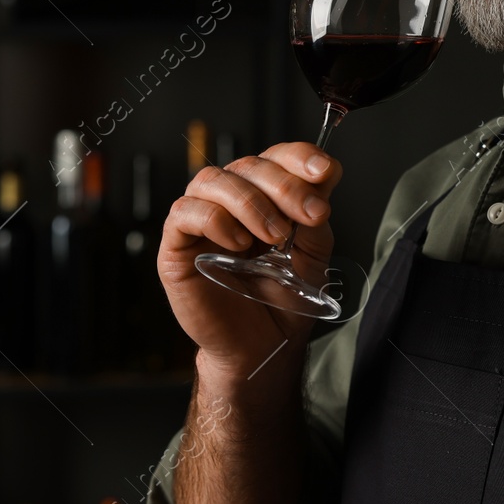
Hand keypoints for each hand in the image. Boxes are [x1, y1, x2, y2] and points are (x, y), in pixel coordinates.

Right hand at [158, 143, 343, 378]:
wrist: (262, 348)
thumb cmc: (284, 302)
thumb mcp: (313, 257)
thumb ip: (315, 219)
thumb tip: (323, 179)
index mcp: (266, 197)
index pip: (277, 158)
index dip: (300, 156)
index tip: (325, 170)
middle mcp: (232, 201)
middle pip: (249, 165)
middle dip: (285, 185)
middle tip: (309, 214)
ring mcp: (202, 220)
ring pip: (214, 179)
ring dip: (251, 202)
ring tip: (275, 236)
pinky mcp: (177, 245)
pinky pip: (184, 212)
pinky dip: (215, 220)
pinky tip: (238, 244)